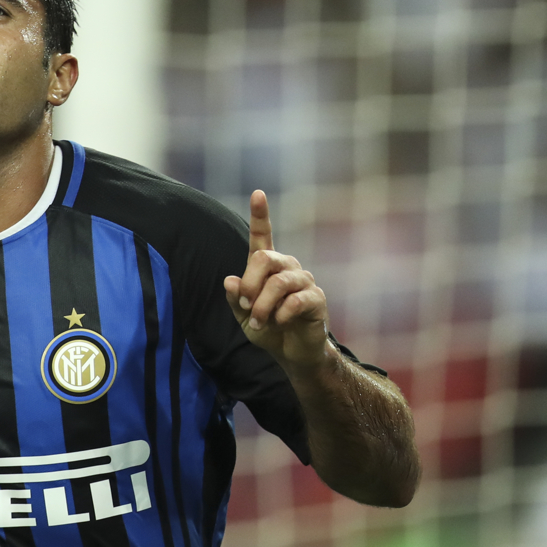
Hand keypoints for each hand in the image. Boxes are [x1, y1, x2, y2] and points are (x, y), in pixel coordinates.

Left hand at [223, 190, 330, 369]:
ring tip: (260, 322)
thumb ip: (235, 298)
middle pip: (264, 259)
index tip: (258, 193)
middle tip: (246, 307)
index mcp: (268, 266)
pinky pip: (294, 301)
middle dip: (249, 285)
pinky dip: (281, 315)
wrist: (292, 353)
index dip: (260, 215)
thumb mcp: (243, 316)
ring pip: (277, 283)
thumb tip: (230, 280)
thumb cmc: (268, 329)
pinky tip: (280, 323)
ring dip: (262, 307)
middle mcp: (287, 267)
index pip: (262, 236)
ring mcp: (304, 281)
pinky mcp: (316, 298)